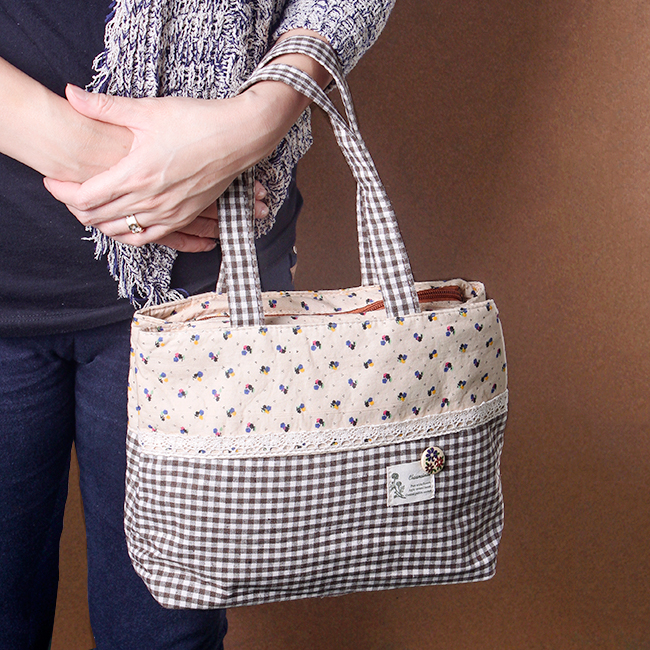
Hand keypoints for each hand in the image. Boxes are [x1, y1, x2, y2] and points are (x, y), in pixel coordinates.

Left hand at [43, 82, 305, 250]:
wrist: (237, 137)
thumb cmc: (196, 121)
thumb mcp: (148, 111)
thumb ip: (105, 107)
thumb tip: (70, 95)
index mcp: (136, 173)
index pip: (86, 196)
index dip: (63, 192)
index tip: (54, 182)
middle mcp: (151, 199)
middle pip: (100, 217)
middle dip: (77, 208)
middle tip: (68, 195)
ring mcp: (169, 212)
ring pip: (124, 232)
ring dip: (103, 224)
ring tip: (92, 212)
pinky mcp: (184, 216)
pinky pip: (151, 238)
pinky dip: (132, 235)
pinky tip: (125, 226)